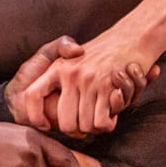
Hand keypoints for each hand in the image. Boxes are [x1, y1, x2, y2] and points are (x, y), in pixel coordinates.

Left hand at [20, 27, 160, 136]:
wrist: (133, 36)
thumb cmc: (106, 51)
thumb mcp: (74, 57)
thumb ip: (59, 78)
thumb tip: (49, 111)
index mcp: (58, 67)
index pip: (32, 96)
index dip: (35, 115)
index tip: (45, 124)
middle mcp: (71, 74)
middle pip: (65, 123)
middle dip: (77, 129)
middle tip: (88, 120)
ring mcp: (88, 81)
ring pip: (85, 126)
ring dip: (96, 126)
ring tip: (103, 113)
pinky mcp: (107, 87)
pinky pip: (101, 123)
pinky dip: (108, 124)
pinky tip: (112, 115)